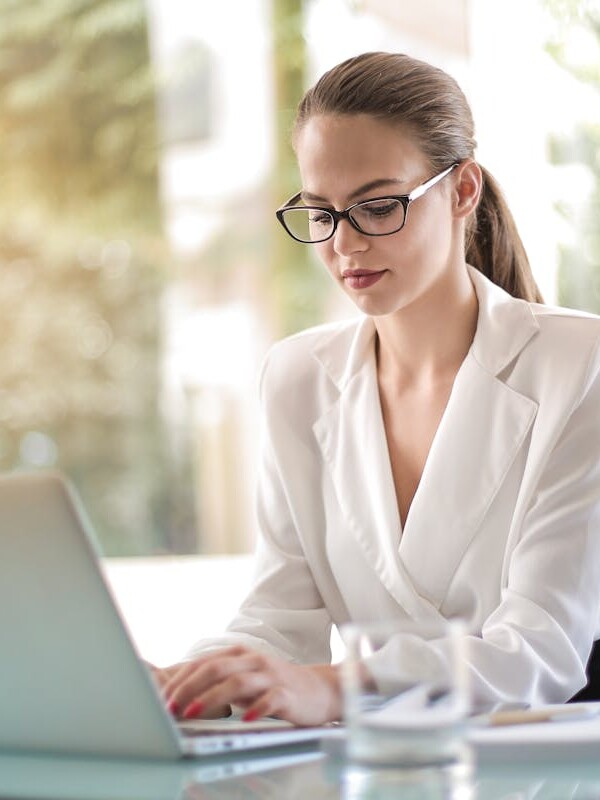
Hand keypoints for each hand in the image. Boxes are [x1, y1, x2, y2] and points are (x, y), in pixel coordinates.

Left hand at [161, 646, 341, 725]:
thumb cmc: (274, 686)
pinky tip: (243, 719)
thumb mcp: (244, 680)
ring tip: (194, 713)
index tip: (163, 701)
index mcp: (239, 655)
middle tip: (172, 708)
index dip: (180, 681)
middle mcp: (252, 661)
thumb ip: (219, 683)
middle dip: (189, 688)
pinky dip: (255, 708)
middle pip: (215, 668)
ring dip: (212, 698)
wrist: (318, 689)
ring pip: (237, 682)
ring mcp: (270, 675)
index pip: (202, 663)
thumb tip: (182, 700)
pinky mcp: (287, 693)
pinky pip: (270, 699)